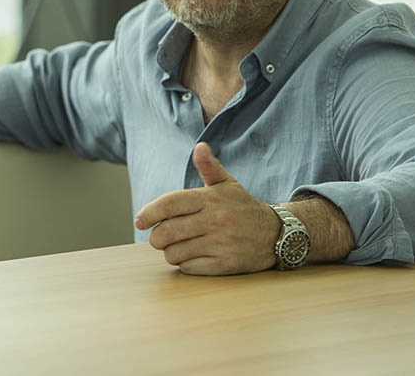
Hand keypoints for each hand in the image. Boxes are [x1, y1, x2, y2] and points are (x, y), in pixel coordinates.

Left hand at [133, 142, 279, 274]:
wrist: (276, 234)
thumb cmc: (243, 208)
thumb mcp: (227, 184)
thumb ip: (209, 167)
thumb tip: (199, 146)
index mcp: (210, 199)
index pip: (169, 204)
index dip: (149, 213)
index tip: (139, 221)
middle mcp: (214, 220)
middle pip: (166, 232)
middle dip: (156, 237)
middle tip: (160, 237)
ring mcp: (220, 243)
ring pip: (174, 253)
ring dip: (171, 252)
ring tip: (180, 246)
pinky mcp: (225, 264)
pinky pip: (189, 268)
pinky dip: (186, 264)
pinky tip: (195, 256)